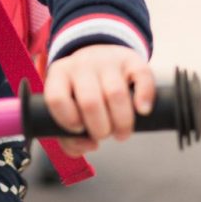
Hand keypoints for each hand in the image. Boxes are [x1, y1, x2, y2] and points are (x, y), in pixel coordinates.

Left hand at [41, 45, 155, 157]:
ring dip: (122, 122)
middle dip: (100, 129)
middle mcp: (82, 64)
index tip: (79, 129)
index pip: (56, 99)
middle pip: (90, 102)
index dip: (69, 121)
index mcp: (60, 74)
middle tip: (106, 135)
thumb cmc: (81, 92)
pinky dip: (144, 98)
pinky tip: (142, 111)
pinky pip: (142, 77)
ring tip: (122, 133)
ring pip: (116, 93)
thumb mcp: (68, 108)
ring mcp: (108, 60)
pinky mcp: (132, 59)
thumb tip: (91, 145)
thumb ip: (69, 137)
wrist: (100, 56)